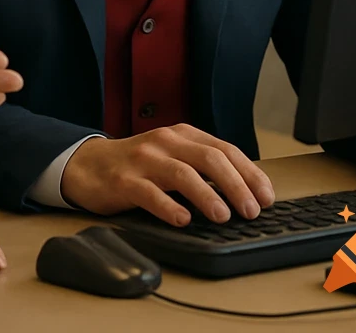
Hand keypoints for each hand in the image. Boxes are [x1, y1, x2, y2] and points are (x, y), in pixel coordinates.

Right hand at [60, 125, 274, 225]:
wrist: (89, 164)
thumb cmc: (138, 164)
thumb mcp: (172, 156)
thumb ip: (202, 166)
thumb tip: (246, 192)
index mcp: (181, 135)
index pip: (224, 149)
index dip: (249, 173)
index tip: (267, 197)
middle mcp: (164, 142)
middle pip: (208, 158)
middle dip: (235, 185)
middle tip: (252, 210)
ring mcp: (143, 160)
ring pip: (182, 173)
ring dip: (207, 195)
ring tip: (223, 216)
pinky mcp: (123, 180)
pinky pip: (149, 193)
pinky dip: (168, 207)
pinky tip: (182, 220)